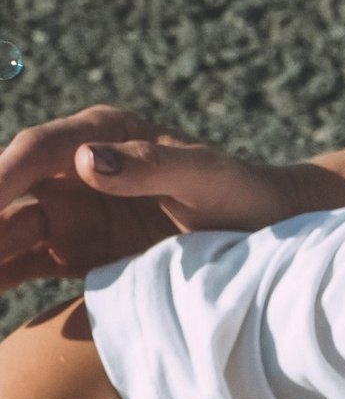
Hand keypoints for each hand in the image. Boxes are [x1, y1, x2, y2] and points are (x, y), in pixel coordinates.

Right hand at [0, 105, 344, 288]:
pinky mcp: (72, 251)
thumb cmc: (239, 193)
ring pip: (6, 228)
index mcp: (100, 135)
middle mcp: (74, 169)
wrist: (265, 232)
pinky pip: (20, 262)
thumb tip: (86, 159)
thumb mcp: (205, 175)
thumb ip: (151, 166)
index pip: (39, 150)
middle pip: (8, 187)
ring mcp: (69, 212)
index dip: (5, 174)